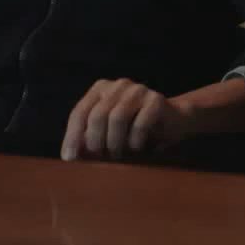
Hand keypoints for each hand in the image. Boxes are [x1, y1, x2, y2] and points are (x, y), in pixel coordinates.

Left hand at [61, 78, 191, 161]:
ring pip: (117, 117)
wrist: (174, 121)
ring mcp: (138, 90)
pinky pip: (140, 123)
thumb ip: (89, 139)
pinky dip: (135, 140)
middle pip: (97, 115)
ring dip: (115, 142)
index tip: (70, 158)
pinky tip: (137, 147)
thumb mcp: (108, 134)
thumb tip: (70, 156)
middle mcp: (118, 85)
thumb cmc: (135, 131)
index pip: (80, 112)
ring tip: (118, 155)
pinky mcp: (156, 99)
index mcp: (101, 89)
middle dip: (96, 141)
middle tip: (100, 158)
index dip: (73, 137)